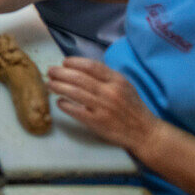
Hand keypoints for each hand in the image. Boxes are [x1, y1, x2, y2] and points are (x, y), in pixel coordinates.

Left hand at [47, 57, 163, 154]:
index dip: (74, 62)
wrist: (144, 132)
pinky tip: (59, 102)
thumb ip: (106, 76)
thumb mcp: (124, 85)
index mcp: (116, 80)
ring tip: (50, 84)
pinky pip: (77, 111)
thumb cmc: (132, 107)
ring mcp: (103, 107)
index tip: (64, 62)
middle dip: (60, 73)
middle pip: (79, 78)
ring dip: (58, 87)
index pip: (91, 66)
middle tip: (50, 71)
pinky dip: (65, 105)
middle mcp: (109, 92)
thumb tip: (81, 67)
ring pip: (75, 93)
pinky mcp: (98, 122)